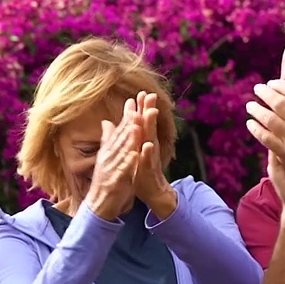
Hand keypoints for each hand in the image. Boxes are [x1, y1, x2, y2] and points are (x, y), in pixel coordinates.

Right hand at [85, 96, 141, 220]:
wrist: (98, 206)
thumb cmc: (105, 181)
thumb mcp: (107, 157)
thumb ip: (108, 139)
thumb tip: (107, 122)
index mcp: (108, 151)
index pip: (119, 131)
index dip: (127, 116)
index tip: (134, 101)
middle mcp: (108, 157)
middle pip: (120, 138)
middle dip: (129, 123)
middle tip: (136, 107)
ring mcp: (111, 169)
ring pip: (121, 152)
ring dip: (128, 140)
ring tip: (136, 126)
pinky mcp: (115, 182)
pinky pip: (122, 171)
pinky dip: (128, 163)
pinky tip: (134, 154)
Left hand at [130, 91, 176, 216]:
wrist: (153, 192)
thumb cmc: (143, 169)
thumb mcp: (136, 150)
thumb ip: (133, 134)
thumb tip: (131, 117)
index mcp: (144, 141)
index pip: (143, 122)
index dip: (142, 107)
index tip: (141, 91)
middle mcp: (149, 146)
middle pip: (149, 125)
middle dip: (148, 110)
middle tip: (149, 94)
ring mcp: (149, 157)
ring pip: (150, 139)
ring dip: (150, 126)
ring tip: (149, 113)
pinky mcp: (148, 170)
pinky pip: (148, 160)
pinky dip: (147, 152)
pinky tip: (147, 144)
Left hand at [245, 71, 284, 182]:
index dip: (280, 86)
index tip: (270, 83)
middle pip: (280, 104)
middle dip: (266, 94)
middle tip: (256, 88)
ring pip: (270, 120)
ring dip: (257, 111)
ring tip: (249, 105)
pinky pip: (266, 138)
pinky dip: (256, 129)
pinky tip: (250, 123)